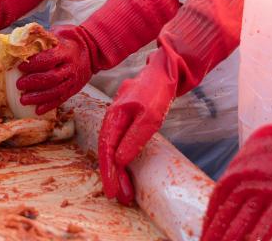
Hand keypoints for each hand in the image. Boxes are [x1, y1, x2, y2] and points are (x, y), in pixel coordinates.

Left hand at [16, 26, 94, 114]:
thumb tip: (20, 41)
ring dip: (39, 97)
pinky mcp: (74, 89)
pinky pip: (61, 99)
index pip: (49, 59)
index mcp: (65, 51)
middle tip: (19, 85)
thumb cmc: (69, 39)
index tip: (20, 67)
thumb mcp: (57, 33)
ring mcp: (73, 80)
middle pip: (51, 78)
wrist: (92, 49)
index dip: (34, 64)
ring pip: (56, 91)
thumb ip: (42, 38)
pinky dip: (49, 105)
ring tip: (24, 100)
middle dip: (33, 83)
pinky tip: (38, 110)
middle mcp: (70, 67)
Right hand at [98, 53, 176, 205]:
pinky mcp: (127, 121)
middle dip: (114, 176)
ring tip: (127, 192)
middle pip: (108, 152)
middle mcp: (112, 118)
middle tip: (122, 197)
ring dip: (120, 171)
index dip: (108, 172)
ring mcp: (119, 119)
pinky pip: (120, 143)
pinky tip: (126, 171)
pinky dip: (123, 159)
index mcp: (114, 116)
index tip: (112, 191)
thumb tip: (118, 161)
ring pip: (114, 149)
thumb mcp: (150, 117)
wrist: (165, 73)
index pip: (106, 149)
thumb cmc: (158, 92)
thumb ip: (134, 138)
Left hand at [201, 91, 271, 240]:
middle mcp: (247, 179)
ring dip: (231, 238)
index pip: (218, 196)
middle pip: (226, 211)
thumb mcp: (253, 148)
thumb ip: (242, 168)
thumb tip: (233, 185)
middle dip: (215, 231)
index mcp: (238, 166)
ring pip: (244, 220)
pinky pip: (268, 222)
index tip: (206, 229)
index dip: (211, 216)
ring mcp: (266, 189)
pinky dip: (258, 237)